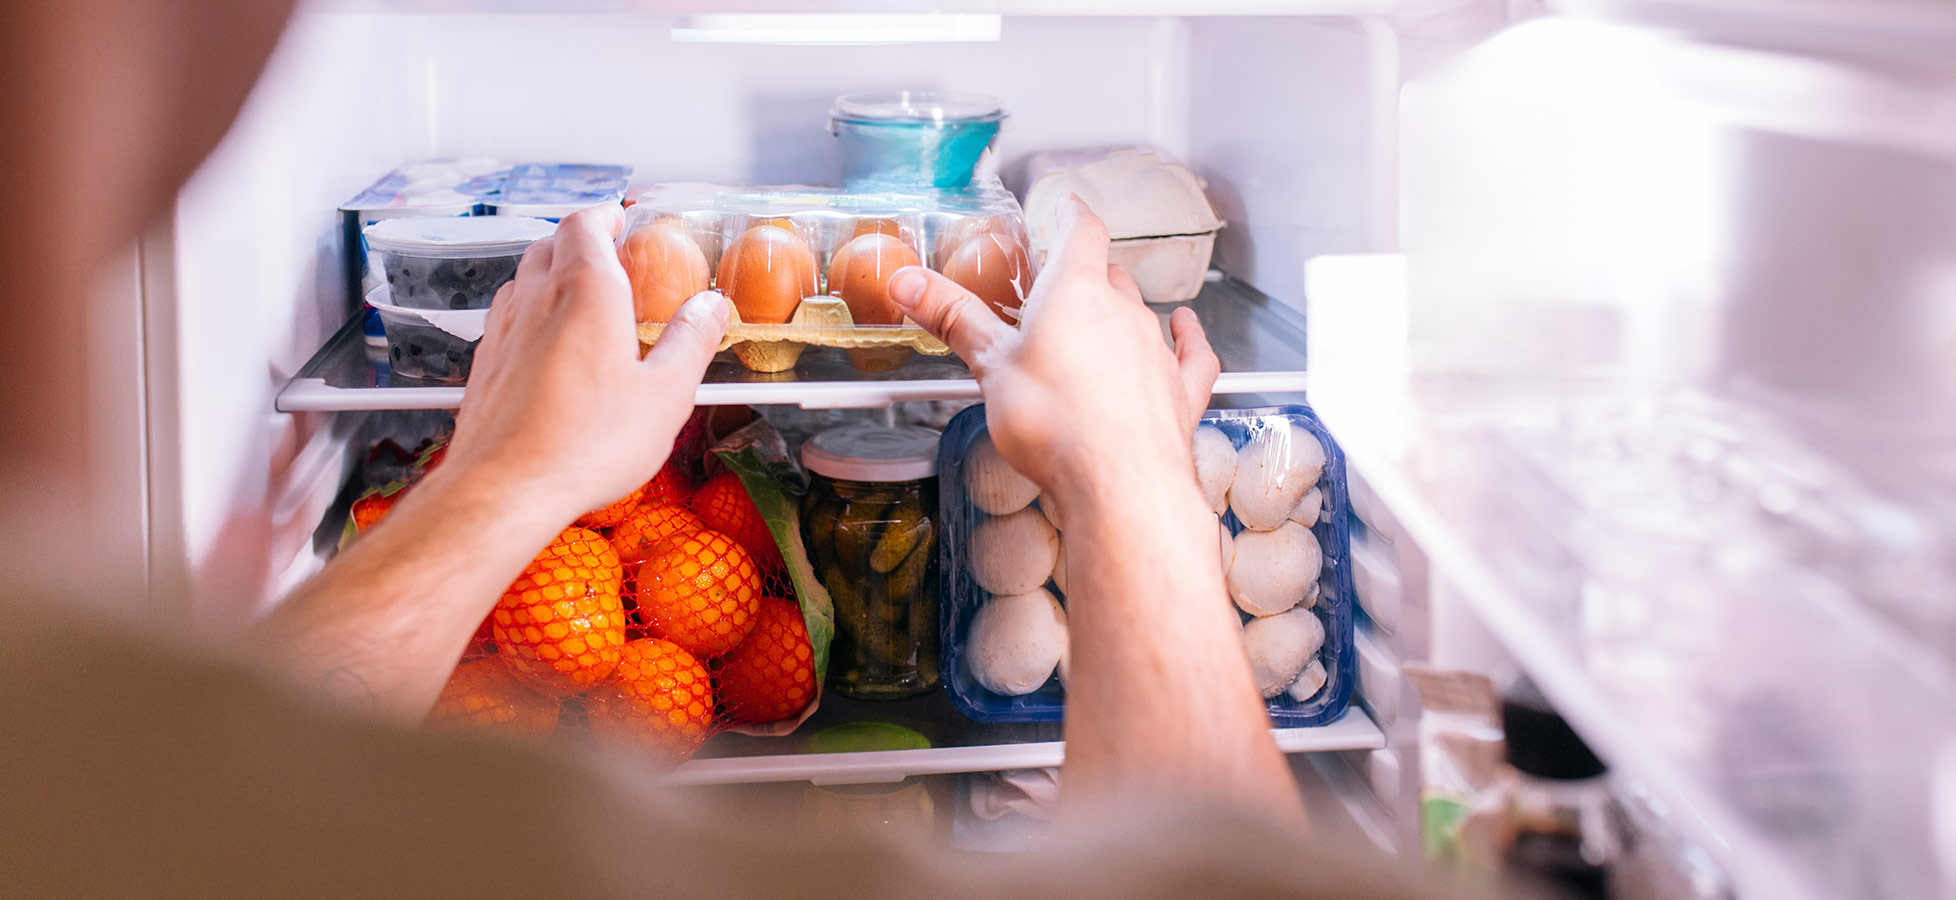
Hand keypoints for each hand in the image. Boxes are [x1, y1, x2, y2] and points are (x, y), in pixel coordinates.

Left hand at [434, 205, 730, 529]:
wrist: (505, 488)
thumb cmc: (581, 445)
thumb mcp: (665, 395)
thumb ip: (690, 342)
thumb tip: (709, 310)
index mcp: (585, 292)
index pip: (586, 224)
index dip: (606, 215)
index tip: (622, 219)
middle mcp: (536, 299)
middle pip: (551, 243)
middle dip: (581, 240)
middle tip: (610, 254)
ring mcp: (504, 331)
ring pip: (524, 277)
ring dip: (552, 273)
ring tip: (581, 296)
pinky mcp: (486, 365)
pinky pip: (508, 318)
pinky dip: (531, 313)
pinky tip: (548, 345)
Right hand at [888, 196, 1218, 493]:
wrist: (1120, 483)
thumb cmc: (1057, 424)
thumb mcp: (990, 367)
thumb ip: (953, 319)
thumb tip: (910, 284)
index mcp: (1076, 291)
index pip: (1081, 231)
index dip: (1071, 213)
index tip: (1065, 206)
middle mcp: (1123, 311)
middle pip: (1107, 273)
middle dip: (1084, 273)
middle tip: (1058, 282)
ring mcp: (1157, 350)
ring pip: (1141, 312)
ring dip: (1121, 310)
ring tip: (1099, 321)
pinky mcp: (1180, 389)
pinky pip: (1191, 352)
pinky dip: (1188, 338)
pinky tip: (1187, 330)